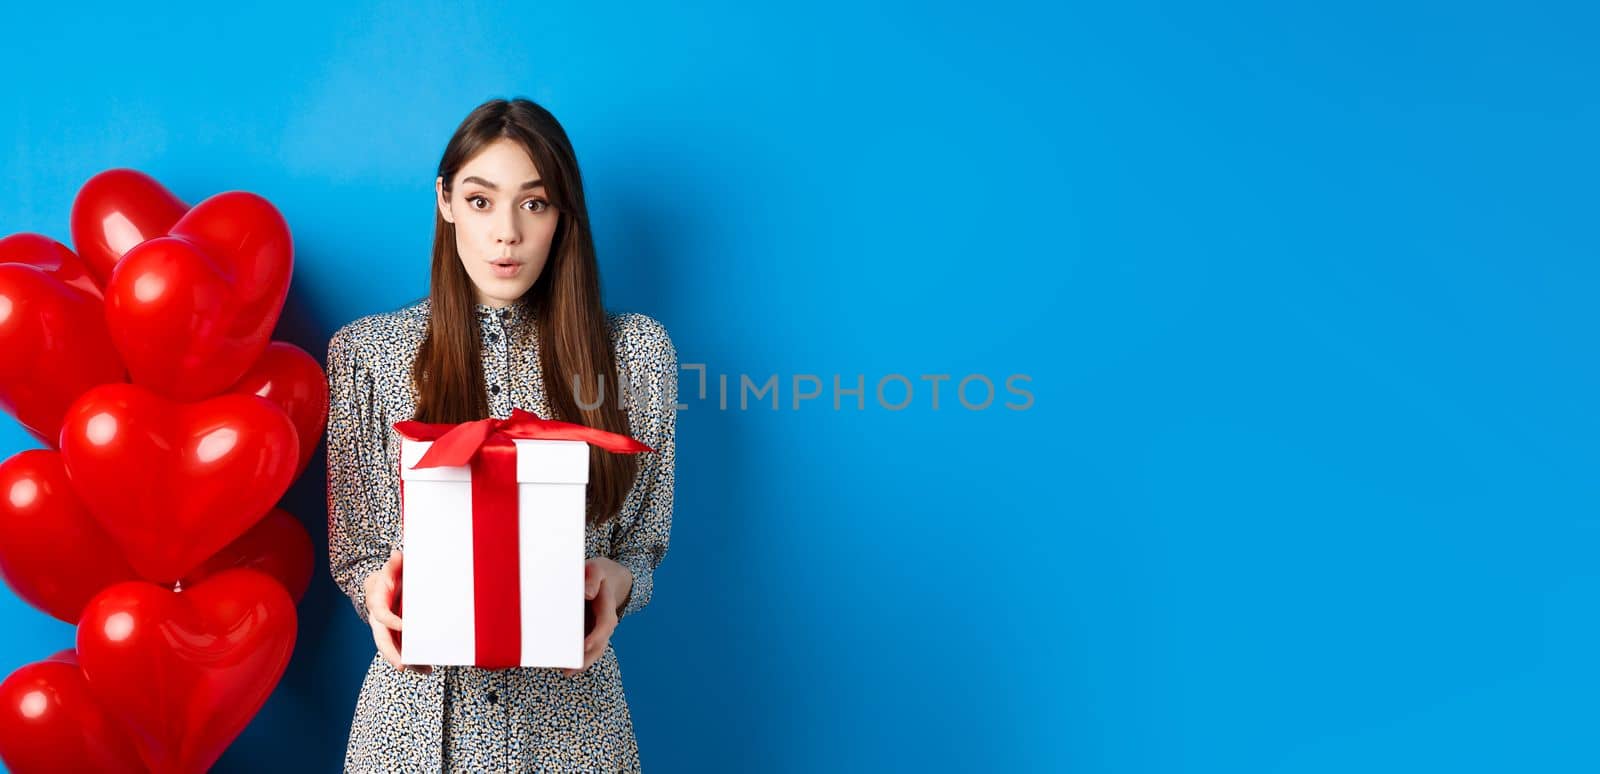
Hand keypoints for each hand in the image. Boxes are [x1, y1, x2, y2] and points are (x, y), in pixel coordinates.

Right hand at [364, 548, 430, 674]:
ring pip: (394, 650)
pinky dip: (414, 660)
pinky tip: (427, 668)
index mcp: (377, 604)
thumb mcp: (391, 569)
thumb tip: (397, 553)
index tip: (403, 626)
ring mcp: (387, 630)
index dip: (391, 621)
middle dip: (392, 654)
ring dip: (408, 661)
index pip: (382, 615)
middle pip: (383, 640)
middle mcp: (379, 621)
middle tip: (403, 665)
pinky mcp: (396, 636)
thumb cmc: (388, 578)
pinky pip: (403, 650)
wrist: (381, 587)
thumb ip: (394, 563)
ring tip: (425, 669)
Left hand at [561, 557, 631, 677]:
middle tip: (570, 668)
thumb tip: (587, 593)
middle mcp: (605, 622)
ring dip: (581, 663)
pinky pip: (586, 648)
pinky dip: (577, 658)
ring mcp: (599, 630)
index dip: (597, 636)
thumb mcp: (597, 568)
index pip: (606, 624)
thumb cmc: (598, 573)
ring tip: (565, 671)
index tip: (585, 645)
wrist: (609, 579)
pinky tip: (563, 665)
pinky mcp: (590, 633)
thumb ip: (593, 578)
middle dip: (586, 657)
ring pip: (594, 651)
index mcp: (607, 606)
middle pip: (600, 644)